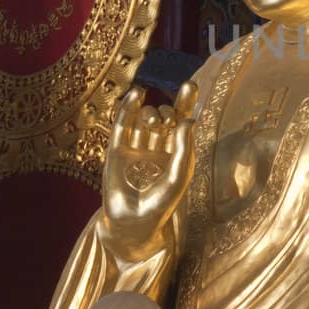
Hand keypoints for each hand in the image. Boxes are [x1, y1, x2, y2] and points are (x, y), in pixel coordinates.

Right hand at [101, 84, 196, 260]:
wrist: (133, 223)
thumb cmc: (161, 204)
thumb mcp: (178, 175)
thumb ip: (184, 147)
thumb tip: (188, 118)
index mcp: (176, 153)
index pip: (182, 121)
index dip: (185, 102)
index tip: (191, 84)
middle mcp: (158, 148)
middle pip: (164, 118)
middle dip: (166, 113)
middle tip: (166, 121)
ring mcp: (137, 149)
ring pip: (144, 120)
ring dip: (150, 114)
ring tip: (152, 121)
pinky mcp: (117, 152)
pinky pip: (122, 126)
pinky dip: (128, 109)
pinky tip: (136, 94)